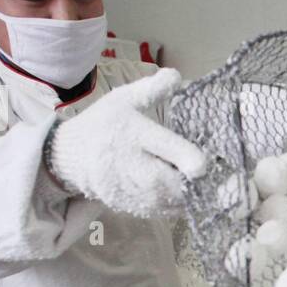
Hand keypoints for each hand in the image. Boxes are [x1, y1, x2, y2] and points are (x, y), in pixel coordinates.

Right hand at [48, 68, 206, 218]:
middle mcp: (134, 167)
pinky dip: (180, 205)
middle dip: (199, 183)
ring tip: (204, 184)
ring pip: (174, 203)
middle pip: (175, 184)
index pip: (168, 149)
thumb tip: (176, 74)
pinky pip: (166, 212)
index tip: (205, 163)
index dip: (192, 160)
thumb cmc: (103, 124)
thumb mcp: (123, 99)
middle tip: (216, 175)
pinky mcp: (133, 207)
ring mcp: (133, 191)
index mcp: (136, 134)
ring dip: (193, 195)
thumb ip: (152, 89)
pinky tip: (186, 192)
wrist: (70, 157)